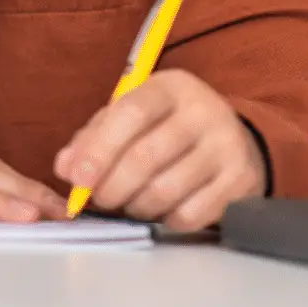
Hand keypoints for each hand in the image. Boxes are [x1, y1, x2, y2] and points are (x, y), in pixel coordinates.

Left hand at [54, 70, 266, 230]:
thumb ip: (95, 136)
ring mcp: (228, 146)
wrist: (232, 136)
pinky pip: (191, 215)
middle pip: (146, 156)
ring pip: (166, 191)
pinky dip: (165, 220)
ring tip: (128, 202)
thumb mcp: (133, 114)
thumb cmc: (168, 125)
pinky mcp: (242, 182)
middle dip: (111, 186)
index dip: (99, 148)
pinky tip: (160, 210)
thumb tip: (65, 166)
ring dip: (136, 206)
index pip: (131, 112)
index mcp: (172, 86)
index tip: (77, 177)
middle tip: (99, 198)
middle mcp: (204, 111)